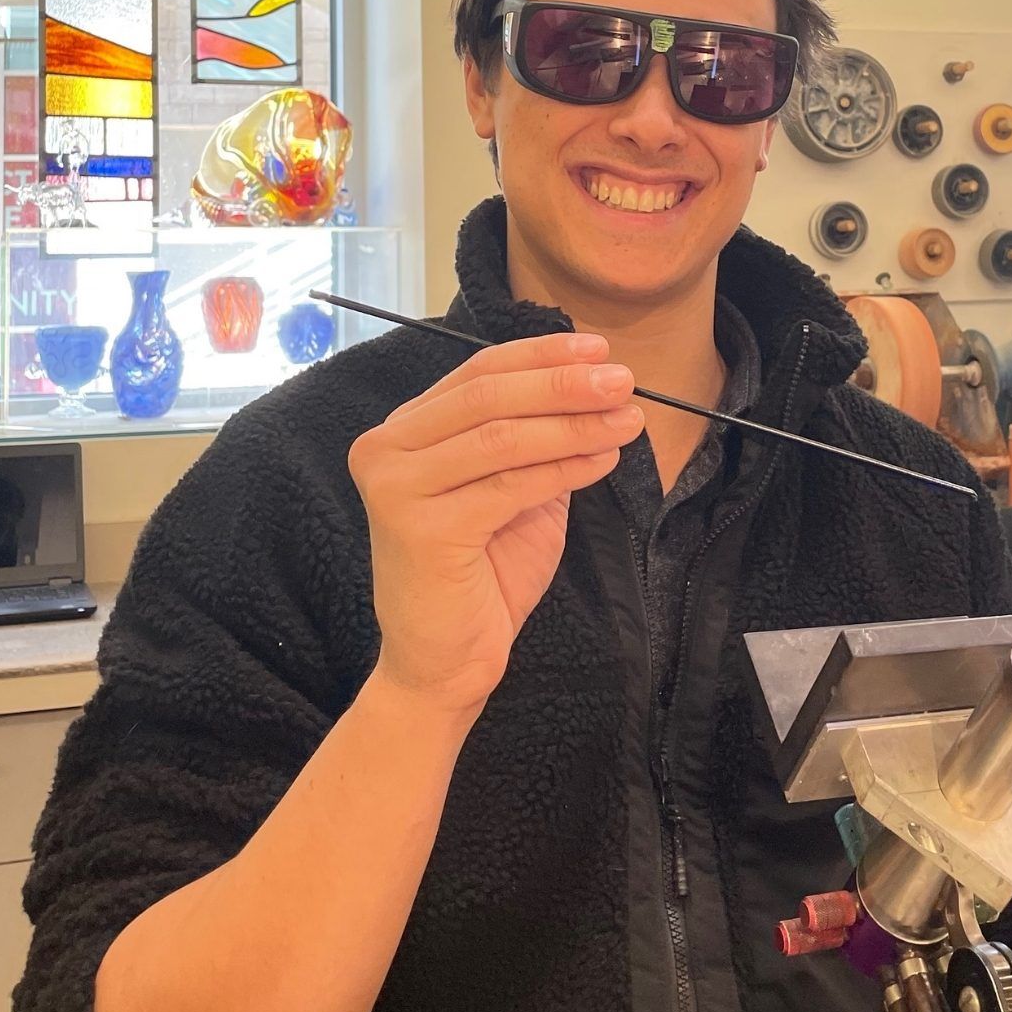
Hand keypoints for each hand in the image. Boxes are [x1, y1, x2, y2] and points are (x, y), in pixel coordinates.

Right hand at [349, 333, 642, 712]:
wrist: (445, 662)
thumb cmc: (481, 578)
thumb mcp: (515, 492)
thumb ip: (535, 440)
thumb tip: (594, 386)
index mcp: (403, 431)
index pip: (476, 372)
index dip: (541, 355)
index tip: (599, 349)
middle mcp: (385, 449)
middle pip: (487, 395)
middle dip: (563, 383)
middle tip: (623, 380)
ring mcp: (395, 488)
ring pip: (500, 436)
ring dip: (573, 424)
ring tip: (627, 420)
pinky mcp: (419, 528)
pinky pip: (508, 485)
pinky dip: (563, 467)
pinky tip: (602, 459)